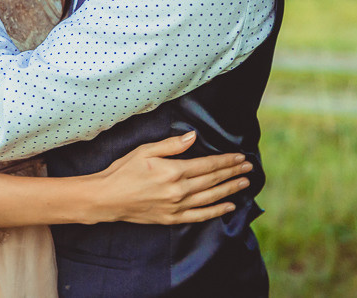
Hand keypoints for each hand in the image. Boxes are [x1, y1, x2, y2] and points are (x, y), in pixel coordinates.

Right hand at [92, 132, 250, 224]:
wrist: (108, 198)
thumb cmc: (124, 171)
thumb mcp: (145, 151)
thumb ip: (171, 145)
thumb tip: (193, 137)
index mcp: (174, 171)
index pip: (207, 165)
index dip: (225, 161)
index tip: (239, 157)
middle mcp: (179, 190)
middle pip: (213, 180)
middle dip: (232, 173)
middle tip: (248, 168)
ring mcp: (177, 206)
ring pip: (211, 197)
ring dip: (230, 190)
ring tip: (244, 183)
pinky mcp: (172, 218)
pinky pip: (200, 215)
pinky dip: (216, 211)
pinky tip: (229, 206)